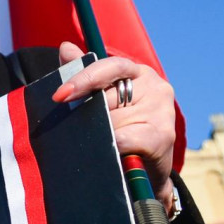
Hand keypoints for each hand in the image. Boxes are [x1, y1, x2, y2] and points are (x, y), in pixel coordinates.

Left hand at [50, 42, 177, 214]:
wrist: (147, 175)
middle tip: (86, 133)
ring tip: (105, 146)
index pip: (110, 66)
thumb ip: (85, 76)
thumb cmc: (123, 132)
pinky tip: (113, 153)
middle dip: (90, 118)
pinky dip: (112, 147)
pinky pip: (123, 138)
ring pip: (112, 120)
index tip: (59, 96)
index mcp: (138, 74)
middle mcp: (155, 87)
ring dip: (100, 136)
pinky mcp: (164, 134)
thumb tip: (65, 47)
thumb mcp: (104, 102)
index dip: (83, 78)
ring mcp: (162, 110)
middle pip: (107, 98)